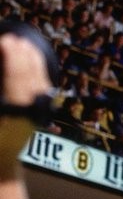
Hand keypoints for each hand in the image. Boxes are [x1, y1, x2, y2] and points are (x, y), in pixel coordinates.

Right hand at [0, 32, 52, 162]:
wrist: (0, 160)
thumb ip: (1, 87)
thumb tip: (4, 66)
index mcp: (13, 111)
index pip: (15, 79)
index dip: (12, 59)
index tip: (6, 41)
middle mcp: (29, 112)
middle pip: (29, 77)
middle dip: (22, 56)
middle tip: (13, 39)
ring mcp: (37, 112)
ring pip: (39, 81)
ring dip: (31, 61)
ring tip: (23, 44)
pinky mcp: (41, 112)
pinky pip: (43, 87)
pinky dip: (38, 72)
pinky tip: (32, 59)